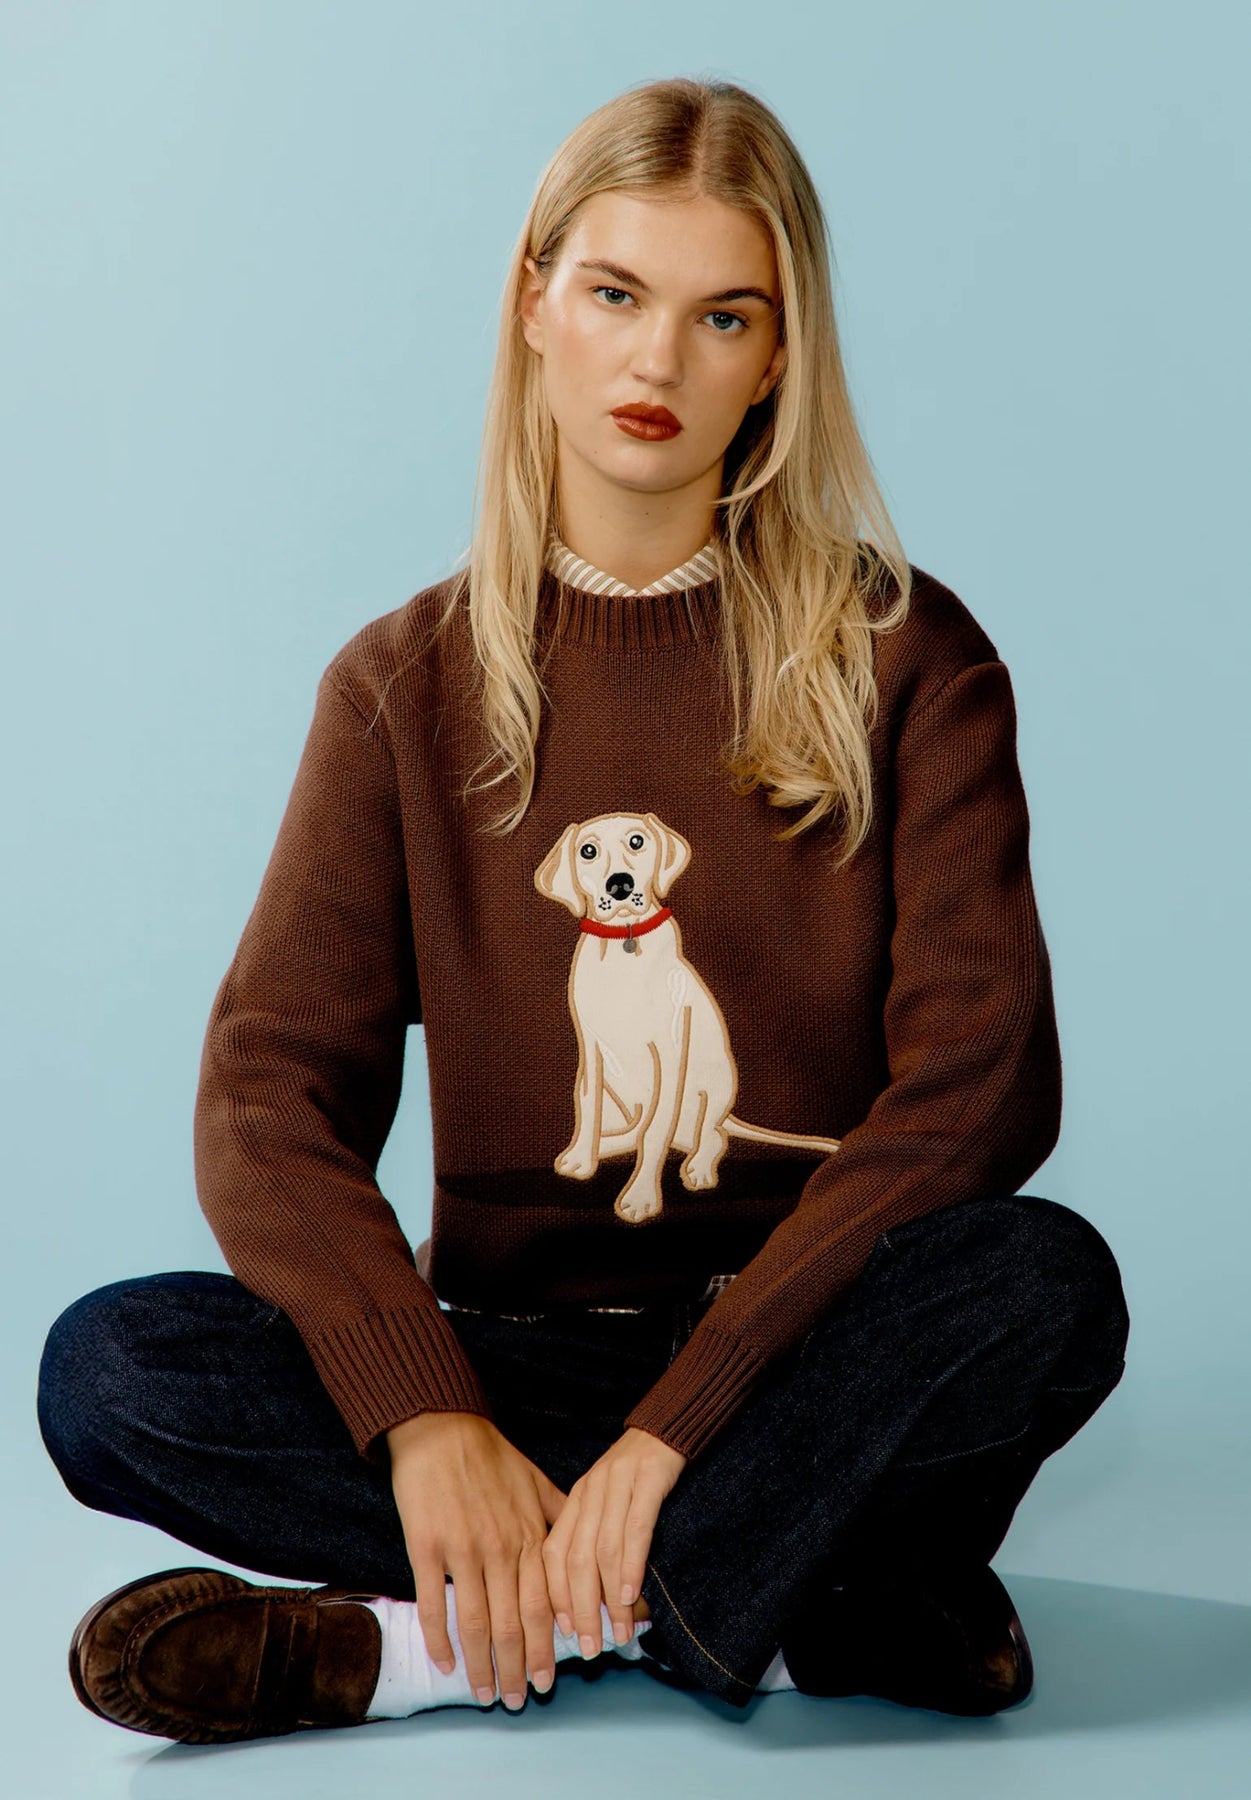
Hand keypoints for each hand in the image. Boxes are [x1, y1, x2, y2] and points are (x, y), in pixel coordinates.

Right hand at [386, 1410, 568, 1705]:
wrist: (441, 1427)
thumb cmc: (489, 1455)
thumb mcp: (535, 1480)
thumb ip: (559, 1515)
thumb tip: (587, 1539)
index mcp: (527, 1535)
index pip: (544, 1604)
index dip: (547, 1646)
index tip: (551, 1679)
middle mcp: (500, 1547)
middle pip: (511, 1622)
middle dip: (518, 1667)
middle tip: (519, 1701)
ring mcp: (462, 1549)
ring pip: (475, 1621)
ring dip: (481, 1664)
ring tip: (485, 1694)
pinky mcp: (427, 1546)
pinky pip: (433, 1602)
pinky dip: (438, 1638)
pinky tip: (443, 1664)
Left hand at [541, 1426, 686, 1655]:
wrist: (667, 1426)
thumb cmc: (639, 1474)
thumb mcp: (608, 1502)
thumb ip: (598, 1541)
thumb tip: (599, 1601)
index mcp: (576, 1500)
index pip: (554, 1554)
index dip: (556, 1596)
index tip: (565, 1634)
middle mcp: (590, 1492)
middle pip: (575, 1560)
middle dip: (580, 1610)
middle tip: (589, 1648)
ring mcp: (617, 1484)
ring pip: (603, 1550)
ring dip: (608, 1599)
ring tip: (617, 1633)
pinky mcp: (647, 1479)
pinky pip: (635, 1528)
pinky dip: (630, 1565)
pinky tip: (630, 1593)